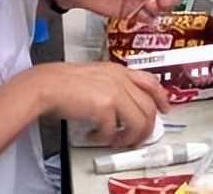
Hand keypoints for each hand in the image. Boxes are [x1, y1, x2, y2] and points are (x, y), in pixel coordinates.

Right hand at [32, 61, 169, 147]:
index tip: (165, 110)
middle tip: (135, 138)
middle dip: (145, 128)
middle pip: (148, 107)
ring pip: (138, 121)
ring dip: (128, 137)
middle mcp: (122, 80)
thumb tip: (125, 106)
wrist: (48, 85)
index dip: (161, 98)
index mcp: (121, 71)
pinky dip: (105, 138)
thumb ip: (115, 86)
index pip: (151, 83)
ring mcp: (115, 92)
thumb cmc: (66, 83)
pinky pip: (113, 130)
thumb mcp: (98, 76)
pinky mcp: (105, 106)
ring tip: (116, 141)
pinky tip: (94, 136)